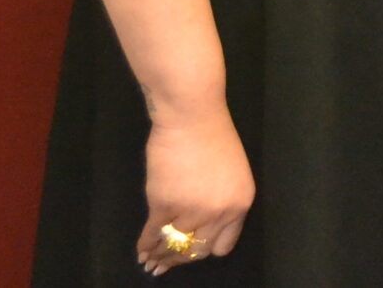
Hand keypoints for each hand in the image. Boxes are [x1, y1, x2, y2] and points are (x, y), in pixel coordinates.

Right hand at [134, 108, 252, 274]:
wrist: (192, 117)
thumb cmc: (213, 136)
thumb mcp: (232, 172)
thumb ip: (220, 199)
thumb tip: (199, 223)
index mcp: (241, 203)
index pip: (223, 244)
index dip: (204, 251)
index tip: (191, 254)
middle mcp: (219, 212)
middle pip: (197, 250)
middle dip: (180, 260)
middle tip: (166, 265)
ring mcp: (191, 211)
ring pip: (173, 245)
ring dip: (159, 255)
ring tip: (150, 260)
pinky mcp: (165, 205)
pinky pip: (153, 234)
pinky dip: (145, 245)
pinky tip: (141, 250)